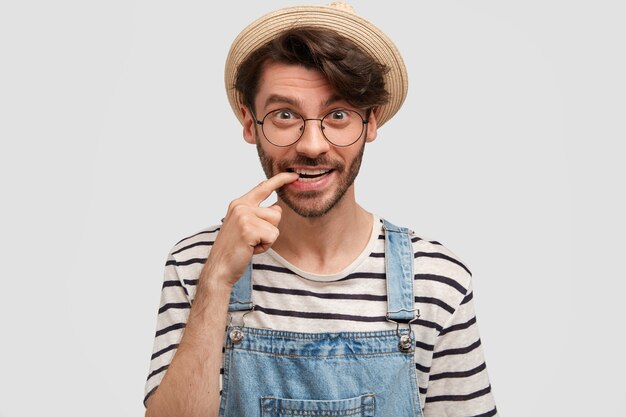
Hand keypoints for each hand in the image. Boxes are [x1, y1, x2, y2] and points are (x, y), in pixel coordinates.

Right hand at [202, 172, 298, 287]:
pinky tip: (251, 249)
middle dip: (270, 229)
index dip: (280, 180)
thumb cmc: (234, 249)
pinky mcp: (249, 229)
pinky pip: (272, 236)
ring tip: (251, 244)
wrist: (219, 268)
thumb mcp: (244, 225)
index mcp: (239, 203)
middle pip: (276, 212)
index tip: (294, 175)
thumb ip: (258, 214)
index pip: (263, 187)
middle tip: (252, 239)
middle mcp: (241, 206)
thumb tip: (277, 207)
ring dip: (268, 238)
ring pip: (275, 224)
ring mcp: (244, 216)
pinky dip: (265, 246)